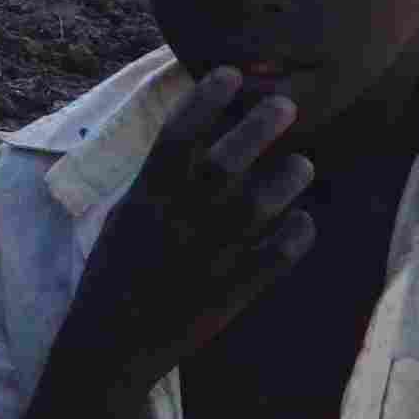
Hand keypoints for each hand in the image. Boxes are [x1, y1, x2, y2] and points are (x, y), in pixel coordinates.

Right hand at [68, 70, 316, 395]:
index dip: (206, 99)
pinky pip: (277, 256)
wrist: (113, 344)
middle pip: (226, 160)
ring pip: (259, 205)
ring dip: (287, 179)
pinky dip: (297, 236)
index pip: (177, 134)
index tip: (231, 74)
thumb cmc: (113, 273)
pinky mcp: (234, 290)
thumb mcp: (125, 217)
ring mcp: (209, 255)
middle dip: (259, 127)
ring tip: (303, 165)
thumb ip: (158, 183)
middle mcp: (179, 220)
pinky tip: (306, 221)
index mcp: (146, 198)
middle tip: (286, 106)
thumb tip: (193, 144)